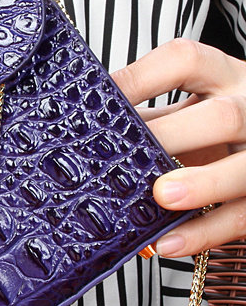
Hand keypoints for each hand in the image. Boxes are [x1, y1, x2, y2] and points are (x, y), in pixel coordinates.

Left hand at [112, 38, 245, 256]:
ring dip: (204, 183)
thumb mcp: (183, 113)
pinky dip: (206, 232)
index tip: (100, 100)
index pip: (184, 61)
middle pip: (223, 116)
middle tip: (133, 155)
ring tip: (162, 197)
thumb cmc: (211, 131)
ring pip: (245, 167)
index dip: (141, 78)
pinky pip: (243, 215)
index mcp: (221, 77)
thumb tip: (75, 138)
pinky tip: (169, 243)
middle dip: (176, 135)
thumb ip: (142, 120)